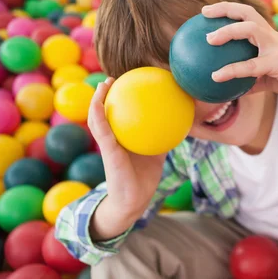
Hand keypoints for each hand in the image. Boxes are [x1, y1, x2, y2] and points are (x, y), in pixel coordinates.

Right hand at [87, 78, 165, 239]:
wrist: (134, 200)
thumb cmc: (144, 177)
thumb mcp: (157, 154)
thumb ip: (164, 139)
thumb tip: (180, 123)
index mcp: (122, 139)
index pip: (118, 116)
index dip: (119, 100)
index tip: (125, 83)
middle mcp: (112, 140)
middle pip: (104, 113)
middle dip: (104, 95)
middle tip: (110, 78)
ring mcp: (107, 145)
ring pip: (97, 118)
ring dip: (97, 100)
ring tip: (103, 84)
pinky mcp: (107, 152)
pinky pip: (102, 131)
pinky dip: (99, 115)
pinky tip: (100, 104)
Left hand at [202, 2, 277, 105]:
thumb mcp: (268, 79)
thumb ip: (250, 80)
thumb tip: (228, 89)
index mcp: (270, 37)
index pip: (248, 15)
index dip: (228, 9)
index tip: (208, 12)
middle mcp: (273, 37)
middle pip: (247, 12)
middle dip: (225, 8)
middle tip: (204, 13)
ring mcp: (277, 47)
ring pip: (249, 30)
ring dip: (227, 31)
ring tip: (208, 40)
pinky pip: (251, 65)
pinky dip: (231, 70)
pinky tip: (215, 77)